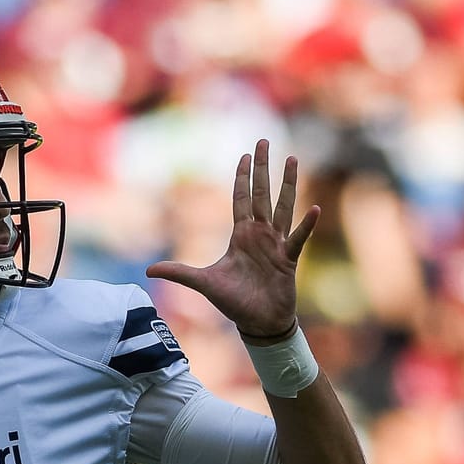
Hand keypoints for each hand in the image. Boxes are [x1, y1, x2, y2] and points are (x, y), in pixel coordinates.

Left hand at [145, 139, 319, 341]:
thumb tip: (149, 271)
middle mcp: (260, 234)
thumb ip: (179, 272)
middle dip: (262, 168)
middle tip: (264, 141)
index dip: (242, 177)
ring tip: (291, 160)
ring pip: (282, 207)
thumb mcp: (203, 283)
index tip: (245, 155)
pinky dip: (306, 225)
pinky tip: (314, 208)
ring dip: (287, 184)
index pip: (241, 199)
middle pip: (261, 194)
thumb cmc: (234, 301)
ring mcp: (276, 244)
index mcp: (241, 235)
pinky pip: (297, 238)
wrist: (258, 323)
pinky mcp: (288, 259)